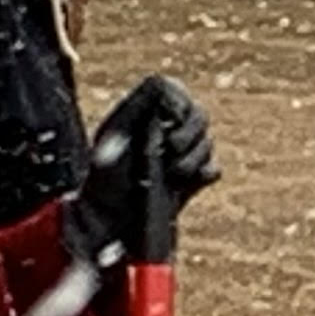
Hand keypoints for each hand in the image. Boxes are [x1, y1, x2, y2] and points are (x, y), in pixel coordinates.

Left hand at [83, 75, 220, 232]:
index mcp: (139, 115)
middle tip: (172, 147)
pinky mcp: (191, 181)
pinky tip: (192, 181)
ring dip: (194, 156)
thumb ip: (132, 119)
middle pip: (197, 112)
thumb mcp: (107, 147)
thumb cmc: (101, 183)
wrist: (109, 227)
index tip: (170, 116)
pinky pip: (213, 168)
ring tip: (174, 174)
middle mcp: (161, 131)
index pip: (168, 88)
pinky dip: (206, 173)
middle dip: (190, 131)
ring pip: (207, 141)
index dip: (177, 98)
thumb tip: (157, 98)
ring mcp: (179, 155)